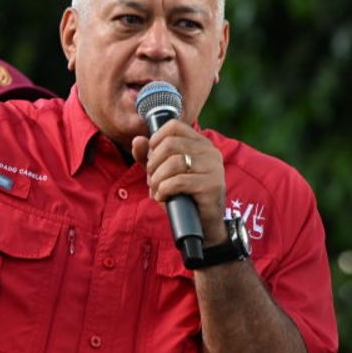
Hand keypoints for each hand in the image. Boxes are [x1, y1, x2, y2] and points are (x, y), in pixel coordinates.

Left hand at [131, 120, 227, 244]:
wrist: (204, 225)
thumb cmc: (183, 196)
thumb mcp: (163, 173)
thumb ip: (149, 156)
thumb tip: (137, 140)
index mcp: (201, 144)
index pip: (174, 126)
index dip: (156, 139)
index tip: (151, 157)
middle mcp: (210, 152)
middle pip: (170, 144)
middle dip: (153, 163)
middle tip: (151, 178)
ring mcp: (213, 168)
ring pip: (174, 162)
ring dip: (157, 178)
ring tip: (156, 189)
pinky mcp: (211, 186)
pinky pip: (178, 181)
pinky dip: (163, 190)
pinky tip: (163, 197)